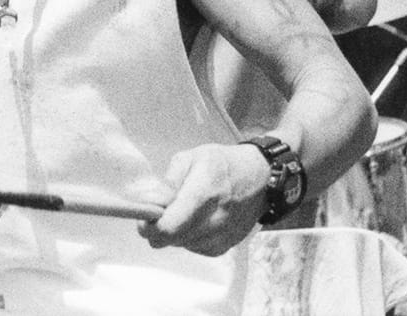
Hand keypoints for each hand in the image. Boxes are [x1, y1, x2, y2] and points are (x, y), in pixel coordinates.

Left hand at [137, 143, 269, 256]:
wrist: (260, 180)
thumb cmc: (222, 164)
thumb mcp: (191, 159)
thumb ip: (168, 182)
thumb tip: (151, 203)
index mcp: (204, 194)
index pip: (168, 227)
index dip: (149, 225)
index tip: (146, 215)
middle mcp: (214, 221)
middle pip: (170, 239)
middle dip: (159, 227)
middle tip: (164, 209)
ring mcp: (220, 238)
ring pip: (179, 244)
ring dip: (175, 230)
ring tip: (187, 209)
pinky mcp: (222, 248)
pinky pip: (192, 247)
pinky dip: (189, 236)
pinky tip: (199, 218)